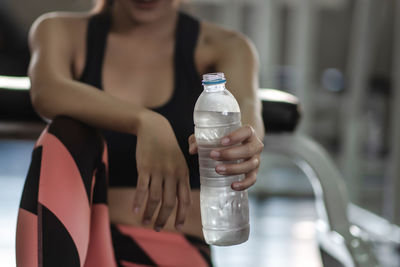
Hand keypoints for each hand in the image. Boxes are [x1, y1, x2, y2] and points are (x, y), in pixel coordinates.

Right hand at [133, 110, 191, 231]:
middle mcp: (172, 174)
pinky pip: (141, 188)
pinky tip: (135, 210)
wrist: (155, 128)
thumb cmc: (168, 148)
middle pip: (169, 203)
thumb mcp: (179, 162)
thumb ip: (181, 180)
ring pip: (154, 198)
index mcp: (183, 174)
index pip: (185, 200)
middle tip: (158, 229)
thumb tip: (183, 202)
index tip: (179, 227)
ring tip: (144, 222)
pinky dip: (138, 201)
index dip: (182, 215)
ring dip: (149, 213)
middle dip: (164, 219)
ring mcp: (158, 171)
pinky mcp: (144, 167)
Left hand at [188, 125, 263, 190]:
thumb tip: (192, 150)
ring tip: (217, 169)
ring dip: (233, 169)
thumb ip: (200, 140)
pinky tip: (233, 185)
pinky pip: (252, 180)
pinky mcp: (254, 172)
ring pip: (249, 165)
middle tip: (213, 155)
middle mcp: (255, 146)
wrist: (240, 146)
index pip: (247, 131)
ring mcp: (256, 160)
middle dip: (230, 154)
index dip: (236, 136)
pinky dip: (243, 184)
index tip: (222, 141)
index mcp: (248, 133)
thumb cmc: (224, 139)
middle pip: (247, 150)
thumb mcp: (214, 136)